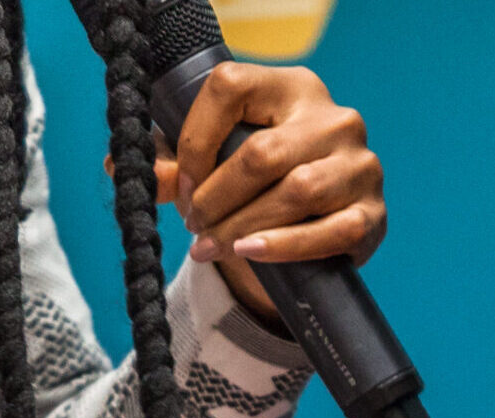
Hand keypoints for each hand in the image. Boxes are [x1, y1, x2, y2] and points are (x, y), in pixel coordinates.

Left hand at [156, 63, 384, 317]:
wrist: (317, 227)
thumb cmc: (258, 185)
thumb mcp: (213, 166)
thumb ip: (170, 165)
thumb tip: (121, 170)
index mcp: (290, 88)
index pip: (231, 87)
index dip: (195, 138)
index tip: (181, 182)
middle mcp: (333, 117)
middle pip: (262, 153)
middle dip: (215, 197)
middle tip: (194, 224)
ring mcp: (360, 164)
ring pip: (296, 192)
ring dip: (242, 226)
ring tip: (212, 246)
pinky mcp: (372, 213)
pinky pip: (329, 232)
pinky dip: (283, 246)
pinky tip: (250, 252)